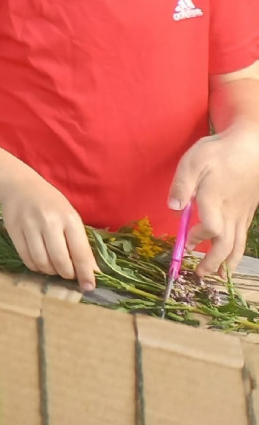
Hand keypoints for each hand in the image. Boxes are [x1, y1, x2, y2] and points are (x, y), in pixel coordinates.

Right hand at [0, 169, 97, 289]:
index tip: (89, 287)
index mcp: (69, 218)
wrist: (19, 185)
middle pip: (60, 261)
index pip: (80, 252)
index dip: (86, 273)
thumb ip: (80, 243)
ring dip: (50, 271)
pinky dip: (35, 266)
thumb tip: (92, 271)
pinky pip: (26, 258)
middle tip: (67, 273)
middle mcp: (49, 222)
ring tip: (53, 267)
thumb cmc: (51, 203)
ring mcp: (29, 225)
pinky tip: (39, 262)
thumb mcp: (70, 217)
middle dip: (66, 274)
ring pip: (42, 262)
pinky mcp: (13, 229)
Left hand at [170, 123, 258, 277]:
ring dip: (227, 262)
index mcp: (215, 200)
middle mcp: (231, 212)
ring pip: (237, 245)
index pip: (210, 229)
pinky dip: (236, 252)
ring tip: (218, 277)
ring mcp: (241, 214)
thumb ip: (182, 185)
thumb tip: (173, 208)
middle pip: (225, 244)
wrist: (252, 147)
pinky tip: (231, 258)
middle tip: (200, 275)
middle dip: (213, 262)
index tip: (185, 243)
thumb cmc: (220, 152)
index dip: (198, 239)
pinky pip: (243, 238)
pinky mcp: (247, 212)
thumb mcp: (194, 161)